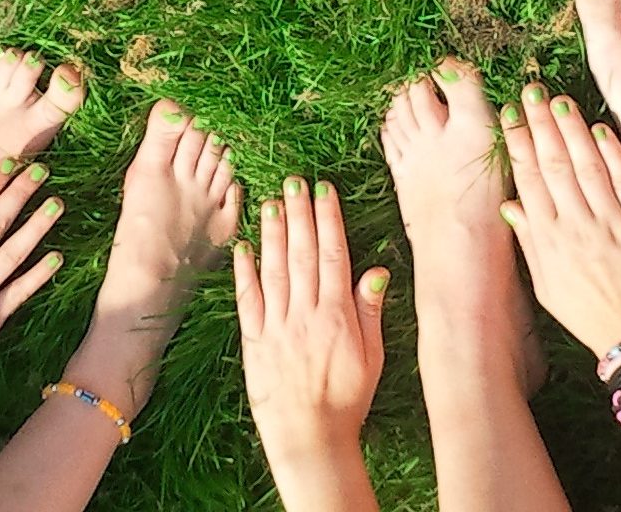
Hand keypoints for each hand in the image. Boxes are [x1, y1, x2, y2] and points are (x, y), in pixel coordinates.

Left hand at [236, 176, 389, 456]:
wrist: (309, 439)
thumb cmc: (347, 400)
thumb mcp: (372, 358)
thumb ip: (370, 312)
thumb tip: (376, 270)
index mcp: (337, 316)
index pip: (332, 256)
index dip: (328, 220)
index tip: (324, 191)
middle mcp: (305, 314)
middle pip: (301, 254)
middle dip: (299, 214)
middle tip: (294, 181)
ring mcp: (276, 326)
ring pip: (274, 269)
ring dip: (273, 233)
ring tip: (271, 201)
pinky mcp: (253, 342)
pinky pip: (248, 300)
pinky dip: (245, 272)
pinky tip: (243, 247)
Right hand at [499, 85, 620, 358]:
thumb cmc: (590, 316)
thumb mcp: (547, 288)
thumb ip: (529, 244)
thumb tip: (510, 206)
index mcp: (550, 242)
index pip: (528, 181)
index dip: (518, 144)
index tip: (510, 114)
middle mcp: (577, 228)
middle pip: (554, 166)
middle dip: (540, 125)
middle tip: (531, 91)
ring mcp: (612, 225)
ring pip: (587, 167)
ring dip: (572, 131)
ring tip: (559, 101)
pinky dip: (614, 154)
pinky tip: (601, 130)